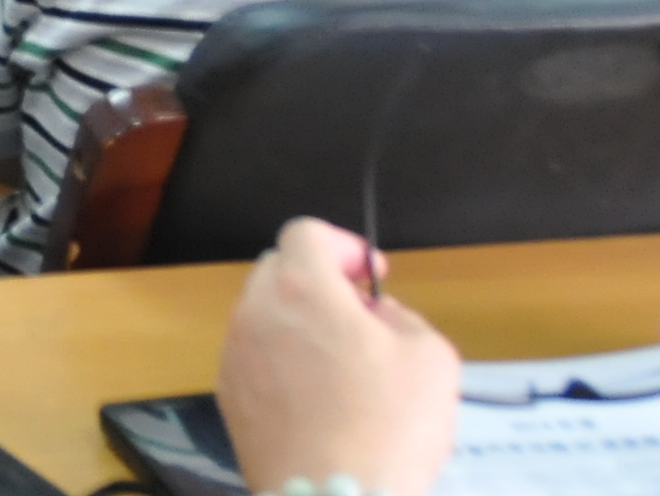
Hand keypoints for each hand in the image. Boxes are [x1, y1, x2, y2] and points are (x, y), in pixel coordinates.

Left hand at [217, 218, 460, 495]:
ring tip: (343, 370)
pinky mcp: (228, 398)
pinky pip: (255, 361)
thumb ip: (405, 319)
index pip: (306, 232)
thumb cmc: (386, 426)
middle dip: (319, 283)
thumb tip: (379, 316)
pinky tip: (318, 404)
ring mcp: (234, 355)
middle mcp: (255, 311)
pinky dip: (282, 366)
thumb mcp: (431, 359)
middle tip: (361, 322)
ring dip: (299, 326)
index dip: (344, 246)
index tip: (373, 277)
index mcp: (300, 287)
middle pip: (279, 271)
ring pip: (263, 317)